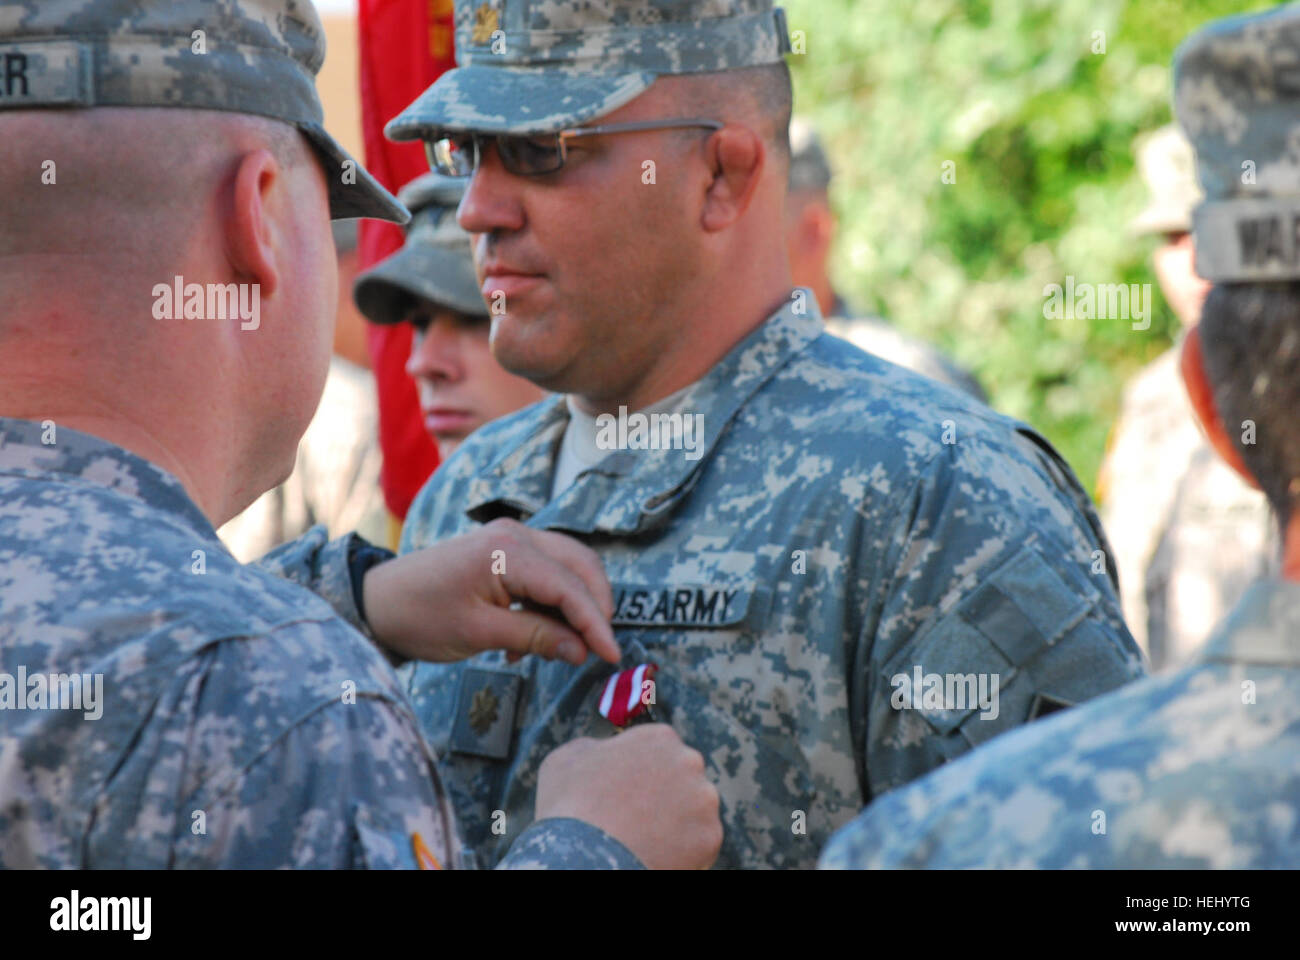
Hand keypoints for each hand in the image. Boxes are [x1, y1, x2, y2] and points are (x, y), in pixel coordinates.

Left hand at [362, 518, 617, 665]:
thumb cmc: (420, 616)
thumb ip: (536, 638)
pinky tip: (534, 638)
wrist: (379, 601)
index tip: (612, 656)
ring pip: (570, 568)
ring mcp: (513, 538)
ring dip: (576, 606)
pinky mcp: (508, 550)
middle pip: (581, 566)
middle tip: (598, 650)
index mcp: (507, 551)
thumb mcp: (479, 633)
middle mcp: (517, 534)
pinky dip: (554, 603)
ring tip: (564, 647)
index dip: (595, 623)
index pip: (569, 587)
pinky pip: (549, 573)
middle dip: (596, 608)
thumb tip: (582, 651)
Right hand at [534, 725, 722, 869]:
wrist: (584, 856)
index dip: (644, 774)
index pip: (661, 751)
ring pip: (695, 812)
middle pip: (684, 779)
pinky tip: (656, 857)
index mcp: (658, 737)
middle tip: (640, 820)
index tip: (629, 794)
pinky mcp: (710, 836)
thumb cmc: (570, 805)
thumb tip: (602, 751)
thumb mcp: (567, 759)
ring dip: (679, 824)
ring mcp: (704, 799)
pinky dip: (684, 853)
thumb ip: (595, 748)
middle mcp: (689, 760)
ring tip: (646, 842)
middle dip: (667, 797)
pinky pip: (700, 845)